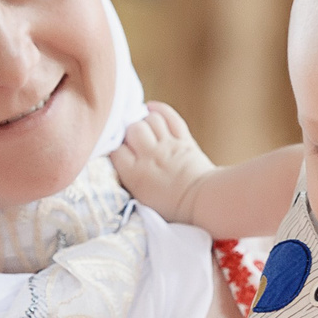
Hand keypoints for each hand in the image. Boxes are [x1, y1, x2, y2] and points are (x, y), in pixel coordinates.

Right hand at [112, 102, 218, 226]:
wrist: (204, 203)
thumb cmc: (172, 208)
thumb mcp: (141, 199)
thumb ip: (129, 179)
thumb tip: (119, 160)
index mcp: (136, 175)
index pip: (115, 149)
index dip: (113, 146)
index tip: (115, 148)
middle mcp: (150, 157)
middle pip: (133, 128)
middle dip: (129, 129)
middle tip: (130, 137)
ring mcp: (168, 146)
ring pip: (151, 119)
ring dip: (145, 120)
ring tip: (144, 127)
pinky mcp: (184, 140)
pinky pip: (171, 117)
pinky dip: (160, 110)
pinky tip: (151, 109)